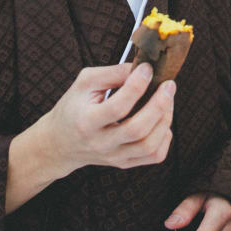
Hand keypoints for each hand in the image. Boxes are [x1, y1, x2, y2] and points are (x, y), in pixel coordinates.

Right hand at [41, 63, 175, 179]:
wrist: (61, 143)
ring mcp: (115, 157)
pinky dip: (165, 137)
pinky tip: (161, 120)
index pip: (117, 106)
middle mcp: (101, 143)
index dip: (136, 85)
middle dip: (159, 104)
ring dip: (165, 120)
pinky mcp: (125, 163)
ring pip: (149, 145)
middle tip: (168, 84)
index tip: (147, 68)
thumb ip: (112, 73)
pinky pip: (154, 156)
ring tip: (167, 100)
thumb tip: (140, 68)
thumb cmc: (74, 107)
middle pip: (137, 129)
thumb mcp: (84, 83)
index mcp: (87, 121)